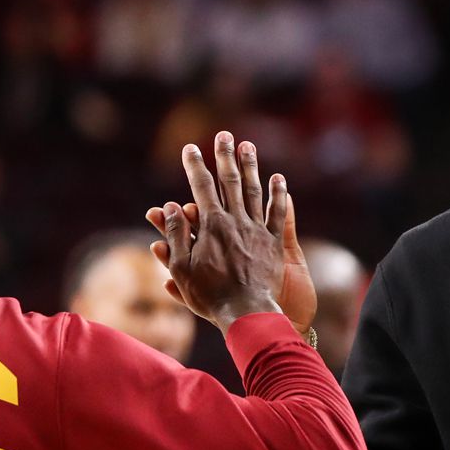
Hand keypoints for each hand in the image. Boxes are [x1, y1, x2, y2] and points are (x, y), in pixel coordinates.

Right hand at [145, 137, 315, 333]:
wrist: (247, 314)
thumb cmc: (209, 296)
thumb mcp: (182, 269)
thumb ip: (176, 235)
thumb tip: (170, 206)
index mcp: (211, 226)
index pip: (200, 187)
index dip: (194, 166)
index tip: (190, 148)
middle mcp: (235, 221)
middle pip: (229, 181)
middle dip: (225, 156)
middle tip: (224, 135)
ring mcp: (256, 230)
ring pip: (253, 191)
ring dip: (250, 166)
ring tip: (248, 146)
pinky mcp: (273, 243)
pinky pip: (277, 214)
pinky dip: (278, 195)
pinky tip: (278, 178)